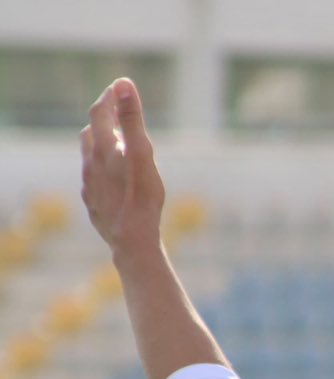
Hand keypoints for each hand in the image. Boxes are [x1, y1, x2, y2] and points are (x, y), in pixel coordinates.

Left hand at [80, 78, 164, 263]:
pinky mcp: (94, 203)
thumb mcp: (142, 154)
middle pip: (91, 133)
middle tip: (118, 113)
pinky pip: (94, 180)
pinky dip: (102, 171)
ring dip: (101, 146)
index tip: (121, 87)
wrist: (131, 239)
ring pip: (90, 157)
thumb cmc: (142, 197)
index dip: (110, 97)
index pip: (101, 112)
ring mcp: (90, 184)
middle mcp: (91, 163)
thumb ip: (132, 119)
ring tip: (116, 146)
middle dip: (104, 120)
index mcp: (103, 148)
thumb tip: (124, 84)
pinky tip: (114, 180)